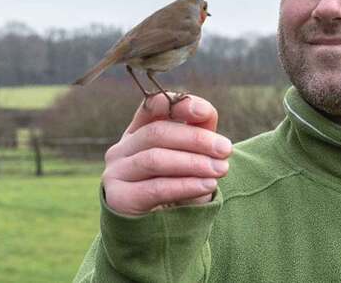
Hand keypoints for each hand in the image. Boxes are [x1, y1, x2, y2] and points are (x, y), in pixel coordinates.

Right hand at [102, 92, 232, 215]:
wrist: (157, 236)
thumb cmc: (176, 190)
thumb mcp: (189, 158)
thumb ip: (197, 132)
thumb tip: (204, 111)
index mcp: (137, 133)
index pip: (151, 107)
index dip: (176, 105)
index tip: (204, 113)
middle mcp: (121, 150)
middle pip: (157, 133)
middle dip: (195, 139)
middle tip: (225, 149)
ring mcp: (115, 173)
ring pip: (155, 159)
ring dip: (193, 162)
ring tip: (220, 169)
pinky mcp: (118, 198)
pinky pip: (154, 188)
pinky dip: (185, 185)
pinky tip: (207, 185)